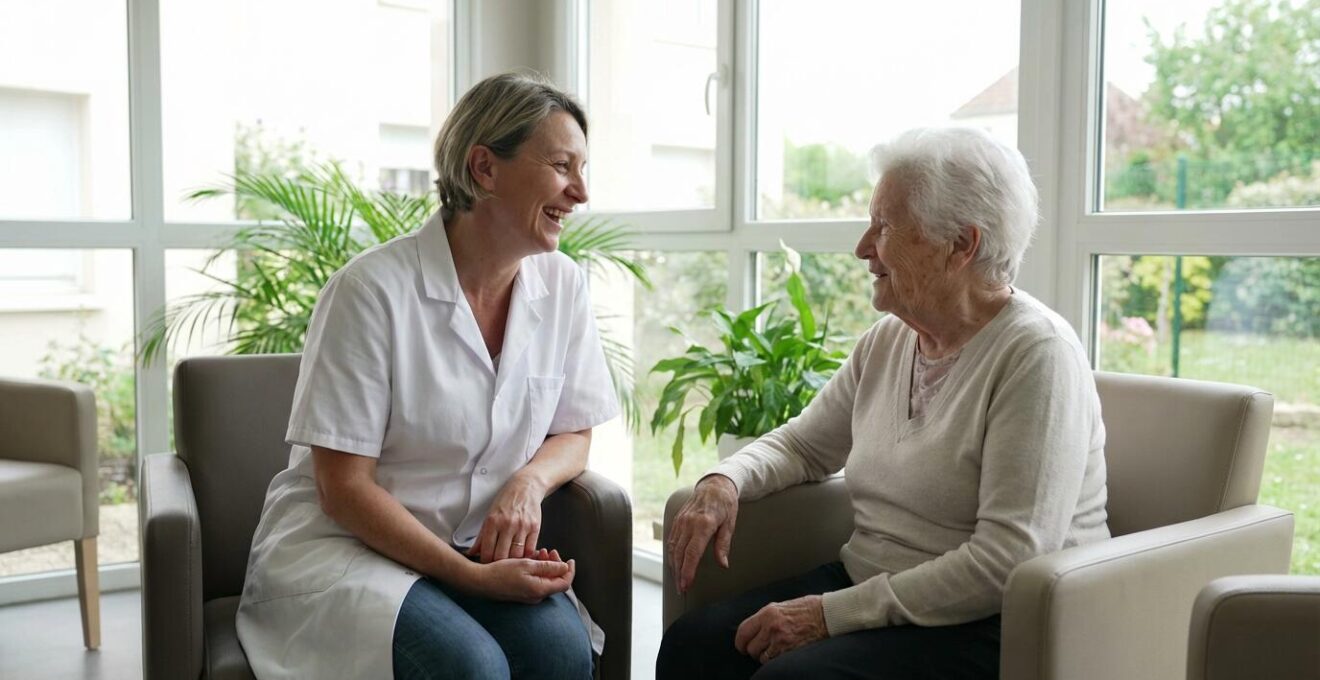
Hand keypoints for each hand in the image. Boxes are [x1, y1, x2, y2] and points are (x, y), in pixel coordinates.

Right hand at [463, 551, 575, 603]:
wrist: (480, 582)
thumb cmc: (501, 572)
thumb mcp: (527, 565)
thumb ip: (548, 567)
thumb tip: (564, 568)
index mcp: (540, 590)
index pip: (564, 583)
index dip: (570, 571)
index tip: (570, 559)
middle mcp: (536, 596)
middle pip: (555, 581)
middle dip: (555, 564)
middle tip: (549, 550)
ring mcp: (528, 596)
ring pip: (545, 580)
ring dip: (546, 566)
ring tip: (539, 552)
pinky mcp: (521, 593)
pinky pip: (536, 582)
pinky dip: (537, 571)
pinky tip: (531, 560)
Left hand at [469, 475, 543, 562]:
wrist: (525, 487)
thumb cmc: (505, 502)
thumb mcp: (489, 516)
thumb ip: (481, 537)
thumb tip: (471, 553)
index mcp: (492, 522)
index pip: (487, 551)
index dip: (486, 563)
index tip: (487, 566)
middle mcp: (507, 524)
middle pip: (501, 555)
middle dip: (499, 565)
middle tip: (498, 568)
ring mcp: (522, 526)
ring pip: (516, 555)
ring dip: (513, 562)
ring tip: (510, 564)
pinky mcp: (535, 527)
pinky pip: (530, 549)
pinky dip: (525, 556)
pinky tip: (522, 557)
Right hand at [667, 474, 738, 592]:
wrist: (714, 485)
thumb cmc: (725, 504)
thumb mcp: (730, 524)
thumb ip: (723, 545)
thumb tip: (723, 564)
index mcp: (703, 524)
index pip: (692, 553)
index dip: (687, 571)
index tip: (686, 584)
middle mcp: (688, 523)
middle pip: (680, 553)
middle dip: (679, 573)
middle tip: (681, 589)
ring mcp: (681, 521)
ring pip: (673, 548)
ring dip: (674, 566)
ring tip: (678, 581)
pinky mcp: (677, 520)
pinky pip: (672, 540)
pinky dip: (672, 554)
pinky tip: (675, 564)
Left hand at [734, 595, 827, 664]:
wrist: (827, 615)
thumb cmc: (808, 609)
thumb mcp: (782, 606)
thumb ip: (767, 617)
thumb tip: (754, 628)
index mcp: (768, 613)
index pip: (743, 631)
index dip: (740, 641)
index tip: (742, 646)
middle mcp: (771, 626)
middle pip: (750, 647)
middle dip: (753, 650)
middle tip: (760, 649)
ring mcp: (780, 640)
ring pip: (761, 657)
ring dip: (765, 656)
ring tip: (774, 651)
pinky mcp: (790, 651)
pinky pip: (774, 662)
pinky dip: (775, 660)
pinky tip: (782, 654)